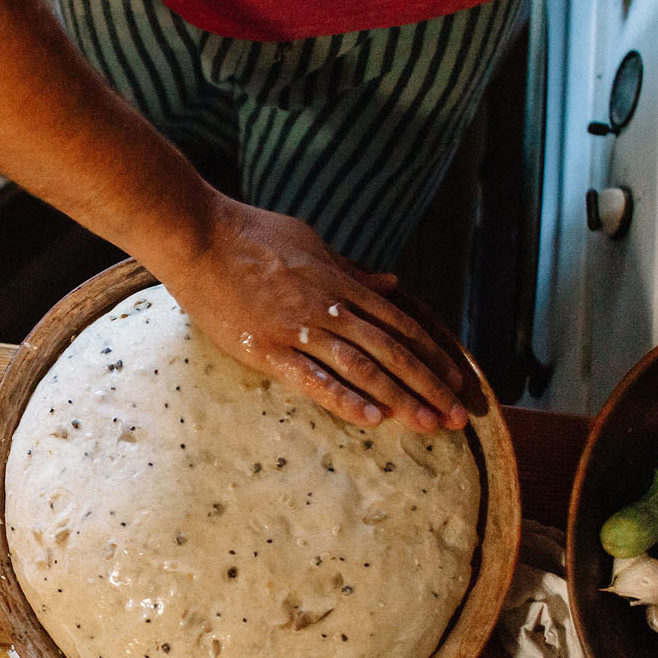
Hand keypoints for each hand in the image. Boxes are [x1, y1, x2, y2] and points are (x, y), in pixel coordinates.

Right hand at [152, 198, 468, 432]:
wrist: (198, 235)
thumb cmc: (250, 234)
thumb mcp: (310, 241)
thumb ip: (351, 268)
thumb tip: (390, 283)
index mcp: (341, 282)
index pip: (400, 324)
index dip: (433, 355)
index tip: (458, 380)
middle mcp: (329, 307)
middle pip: (392, 351)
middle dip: (430, 384)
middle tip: (459, 416)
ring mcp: (298, 328)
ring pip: (363, 367)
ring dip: (400, 397)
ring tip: (429, 424)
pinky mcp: (265, 348)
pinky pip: (312, 378)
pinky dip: (345, 398)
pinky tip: (373, 419)